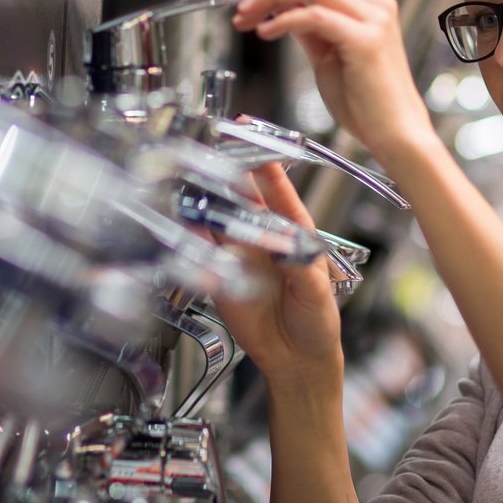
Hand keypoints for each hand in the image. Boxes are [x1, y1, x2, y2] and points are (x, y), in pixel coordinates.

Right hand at [211, 162, 343, 393]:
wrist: (297, 360)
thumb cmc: (317, 322)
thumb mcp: (316, 293)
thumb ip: (301, 267)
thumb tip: (288, 245)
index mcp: (295, 235)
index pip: (280, 195)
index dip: (268, 169)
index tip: (258, 143)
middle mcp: (265, 240)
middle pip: (244, 199)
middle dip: (230, 174)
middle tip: (216, 150)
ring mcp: (241, 256)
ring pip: (219, 220)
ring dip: (207, 202)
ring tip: (194, 180)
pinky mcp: (221, 277)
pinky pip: (203, 253)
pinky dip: (192, 238)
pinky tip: (184, 224)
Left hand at [232, 0, 436, 166]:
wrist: (396, 135)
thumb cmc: (366, 106)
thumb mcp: (328, 59)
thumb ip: (309, 32)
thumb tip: (282, 12)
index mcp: (370, 8)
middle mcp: (376, 7)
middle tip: (241, 4)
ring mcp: (374, 20)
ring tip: (247, 17)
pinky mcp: (366, 39)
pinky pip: (315, 17)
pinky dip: (284, 20)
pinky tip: (266, 31)